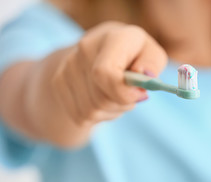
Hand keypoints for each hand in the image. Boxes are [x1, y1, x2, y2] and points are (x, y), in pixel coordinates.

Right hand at [51, 22, 167, 125]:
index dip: (124, 93)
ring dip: (111, 110)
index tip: (140, 95)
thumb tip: (144, 75)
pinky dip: (98, 114)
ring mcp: (68, 66)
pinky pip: (81, 114)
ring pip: (92, 110)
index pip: (105, 73)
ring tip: (117, 93)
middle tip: (132, 94)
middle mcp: (85, 48)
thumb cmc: (135, 55)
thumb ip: (152, 63)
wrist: (100, 51)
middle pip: (101, 98)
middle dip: (122, 104)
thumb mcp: (152, 54)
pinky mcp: (58, 82)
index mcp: (113, 37)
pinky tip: (103, 97)